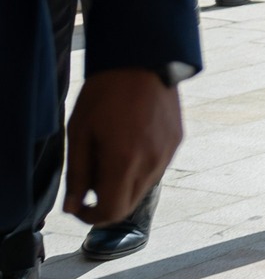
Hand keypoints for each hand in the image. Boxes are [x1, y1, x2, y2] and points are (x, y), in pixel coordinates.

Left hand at [64, 68, 181, 223]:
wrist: (142, 61)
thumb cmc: (106, 93)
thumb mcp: (79, 133)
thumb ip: (77, 174)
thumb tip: (73, 205)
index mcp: (124, 161)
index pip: (111, 212)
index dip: (91, 217)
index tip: (79, 208)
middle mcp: (151, 163)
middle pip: (128, 204)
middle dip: (106, 202)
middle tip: (89, 183)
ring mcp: (168, 154)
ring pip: (142, 187)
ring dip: (123, 183)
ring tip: (110, 153)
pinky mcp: (176, 143)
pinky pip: (155, 168)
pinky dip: (139, 167)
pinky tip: (129, 141)